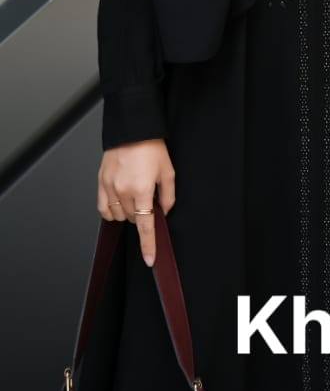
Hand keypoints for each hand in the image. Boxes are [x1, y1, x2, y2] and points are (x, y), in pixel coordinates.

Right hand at [97, 139, 175, 266]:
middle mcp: (123, 191)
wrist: (133, 130)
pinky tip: (120, 203)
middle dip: (142, 216)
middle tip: (148, 199)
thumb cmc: (152, 149)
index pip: (145, 225)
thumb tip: (164, 212)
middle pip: (132, 219)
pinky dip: (112, 211)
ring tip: (135, 196)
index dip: (148, 244)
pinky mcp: (100, 183)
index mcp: (142, 190)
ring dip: (128, 213)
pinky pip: (103, 208)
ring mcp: (109, 188)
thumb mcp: (168, 172)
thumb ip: (168, 195)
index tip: (150, 259)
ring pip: (117, 216)